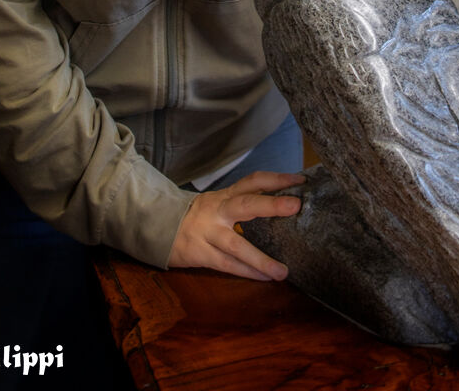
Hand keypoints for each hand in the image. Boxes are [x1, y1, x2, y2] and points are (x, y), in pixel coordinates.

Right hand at [169, 169, 303, 280]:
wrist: (158, 223)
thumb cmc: (197, 215)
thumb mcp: (218, 203)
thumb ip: (241, 204)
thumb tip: (279, 206)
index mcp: (225, 195)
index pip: (253, 181)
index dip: (277, 179)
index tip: (300, 181)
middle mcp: (218, 210)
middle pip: (245, 204)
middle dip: (270, 205)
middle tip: (296, 206)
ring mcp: (208, 232)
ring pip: (237, 245)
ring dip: (261, 259)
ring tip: (283, 271)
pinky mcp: (200, 253)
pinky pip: (226, 265)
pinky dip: (246, 272)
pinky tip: (264, 279)